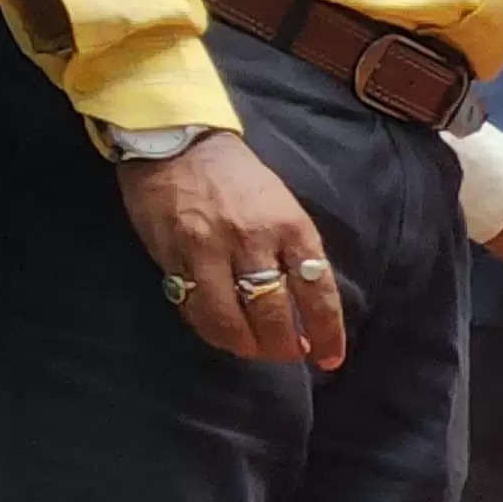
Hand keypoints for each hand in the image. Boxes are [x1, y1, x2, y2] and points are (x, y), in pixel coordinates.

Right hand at [117, 132, 346, 370]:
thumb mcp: (284, 208)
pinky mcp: (172, 255)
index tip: (330, 358)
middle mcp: (251, 240)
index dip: (327, 332)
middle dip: (283, 346)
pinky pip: (193, 307)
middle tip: (289, 354)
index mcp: (290, 227)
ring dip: (246, 345)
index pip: (316, 292)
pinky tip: (222, 333)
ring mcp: (208, 249)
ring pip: (228, 319)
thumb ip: (294, 253)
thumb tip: (307, 307)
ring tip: (255, 349)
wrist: (179, 143)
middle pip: (272, 313)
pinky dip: (211, 329)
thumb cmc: (240, 179)